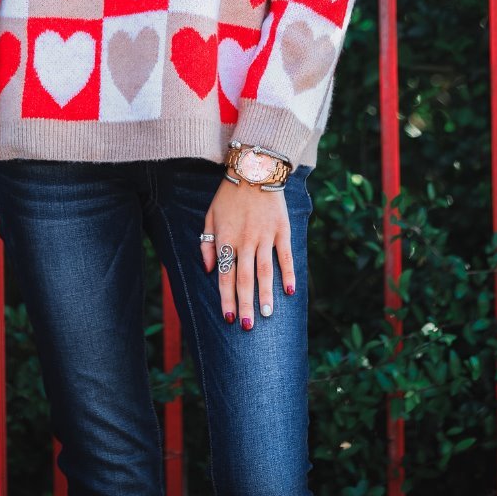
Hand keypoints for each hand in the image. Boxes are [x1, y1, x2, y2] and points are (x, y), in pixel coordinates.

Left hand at [200, 174, 295, 328]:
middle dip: (246, 304)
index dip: (227, 298)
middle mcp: (245, 240)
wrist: (253, 169)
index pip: (226, 275)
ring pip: (265, 271)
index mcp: (226, 239)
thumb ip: (207, 244)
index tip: (228, 317)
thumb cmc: (229, 194)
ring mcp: (265, 235)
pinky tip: (289, 290)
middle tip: (249, 325)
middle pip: (245, 278)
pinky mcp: (281, 229)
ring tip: (268, 314)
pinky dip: (288, 273)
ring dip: (266, 294)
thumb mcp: (210, 216)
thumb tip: (211, 271)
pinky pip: (285, 255)